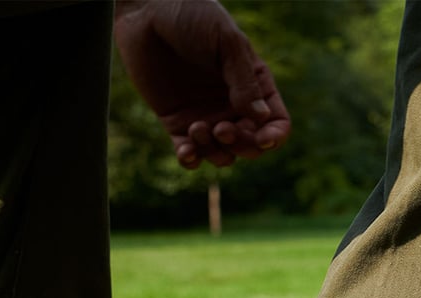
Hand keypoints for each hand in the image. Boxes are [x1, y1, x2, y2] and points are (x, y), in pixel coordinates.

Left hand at [114, 0, 290, 168]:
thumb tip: (262, 119)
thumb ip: (244, 82)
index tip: (261, 138)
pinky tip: (186, 153)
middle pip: (252, 145)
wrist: (145, 10)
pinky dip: (191, 159)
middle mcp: (234, 106)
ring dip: (215, 152)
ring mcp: (207, 116)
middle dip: (241, 145)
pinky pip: (190, 153)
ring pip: (223, 155)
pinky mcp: (177, 123)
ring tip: (197, 128)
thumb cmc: (192, 15)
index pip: (276, 123)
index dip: (274, 137)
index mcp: (254, 86)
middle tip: (221, 129)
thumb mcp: (226, 43)